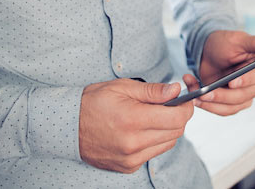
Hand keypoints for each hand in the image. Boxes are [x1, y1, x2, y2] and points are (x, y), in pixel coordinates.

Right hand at [79, 79, 193, 173]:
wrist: (67, 126)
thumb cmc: (93, 102)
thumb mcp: (122, 87)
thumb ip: (152, 91)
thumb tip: (176, 90)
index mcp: (133, 120)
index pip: (177, 119)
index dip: (186, 107)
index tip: (184, 98)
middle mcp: (133, 144)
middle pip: (176, 132)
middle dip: (178, 116)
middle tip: (169, 104)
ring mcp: (131, 158)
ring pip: (167, 144)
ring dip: (167, 129)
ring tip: (153, 116)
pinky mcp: (128, 167)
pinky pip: (153, 154)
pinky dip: (154, 141)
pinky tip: (141, 130)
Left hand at [190, 30, 254, 115]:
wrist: (207, 52)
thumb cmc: (224, 43)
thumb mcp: (240, 40)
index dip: (245, 81)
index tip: (232, 81)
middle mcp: (254, 85)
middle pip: (243, 96)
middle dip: (222, 95)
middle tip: (204, 92)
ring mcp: (243, 96)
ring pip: (231, 107)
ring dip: (212, 103)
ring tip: (195, 94)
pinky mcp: (230, 104)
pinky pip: (221, 111)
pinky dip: (207, 105)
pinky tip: (193, 96)